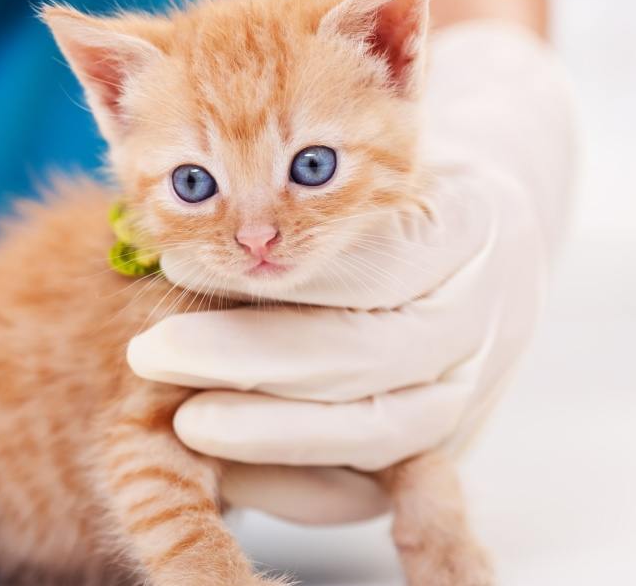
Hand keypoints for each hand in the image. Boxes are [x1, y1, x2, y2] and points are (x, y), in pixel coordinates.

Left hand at [127, 22, 573, 524]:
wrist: (484, 240)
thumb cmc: (393, 184)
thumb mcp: (364, 147)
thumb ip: (290, 163)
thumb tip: (161, 195)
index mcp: (468, 221)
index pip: (375, 258)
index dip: (276, 271)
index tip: (179, 263)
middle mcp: (483, 311)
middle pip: (366, 351)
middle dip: (249, 358)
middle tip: (152, 353)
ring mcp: (472, 386)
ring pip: (373, 427)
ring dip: (271, 433)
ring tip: (183, 422)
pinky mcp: (447, 442)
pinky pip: (376, 482)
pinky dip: (303, 488)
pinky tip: (233, 480)